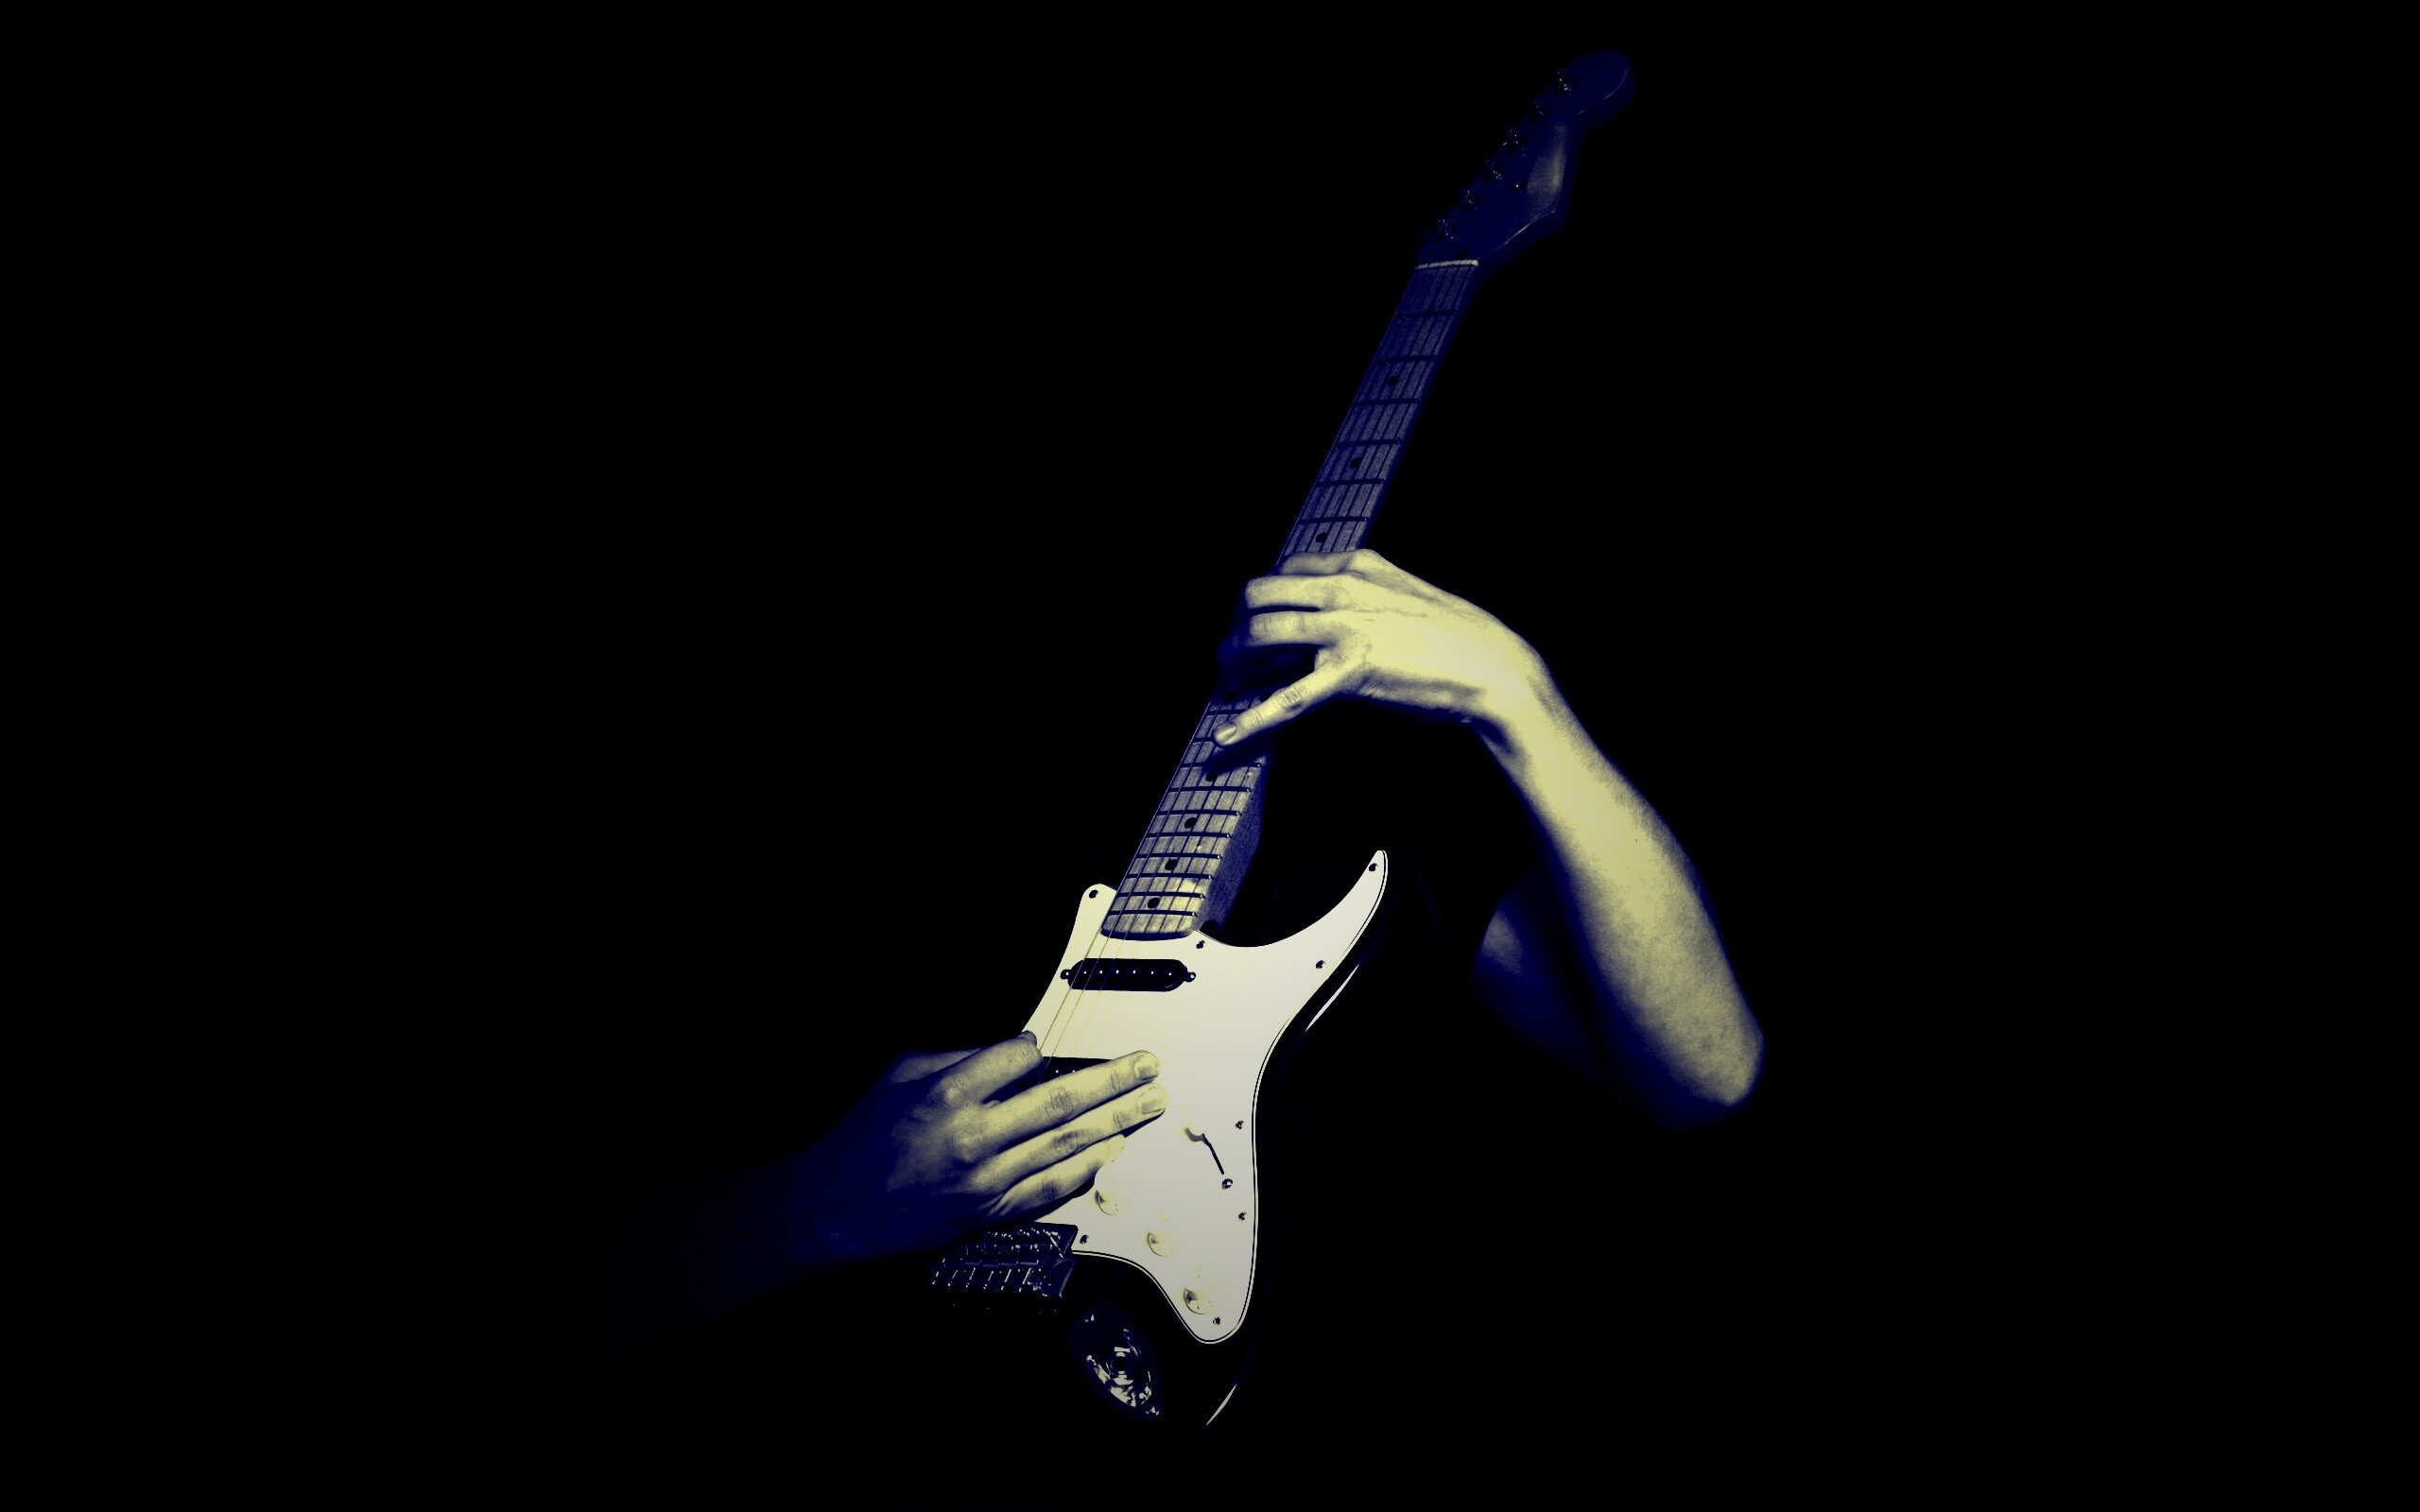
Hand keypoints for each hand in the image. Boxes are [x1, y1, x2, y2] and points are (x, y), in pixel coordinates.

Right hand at [791, 1034, 1165, 1267]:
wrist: (836, 1208)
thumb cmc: (864, 1139)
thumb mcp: (897, 1076)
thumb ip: (956, 1058)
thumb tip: (1012, 1053)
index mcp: (947, 1093)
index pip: (1019, 1057)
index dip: (1035, 1049)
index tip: (1039, 1048)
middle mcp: (972, 1135)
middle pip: (1059, 1101)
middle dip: (1112, 1081)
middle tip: (1148, 1065)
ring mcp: (985, 1178)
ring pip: (1065, 1145)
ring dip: (1115, 1121)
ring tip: (1148, 1103)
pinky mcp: (989, 1211)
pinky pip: (1049, 1187)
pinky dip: (1085, 1168)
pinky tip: (1112, 1150)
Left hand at [1209, 549, 1549, 747]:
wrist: (1495, 667)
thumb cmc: (1455, 639)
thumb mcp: (1402, 597)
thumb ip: (1361, 598)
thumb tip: (1323, 618)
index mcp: (1357, 565)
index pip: (1284, 570)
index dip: (1261, 600)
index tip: (1255, 622)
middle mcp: (1344, 588)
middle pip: (1258, 595)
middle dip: (1236, 624)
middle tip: (1232, 654)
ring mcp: (1346, 627)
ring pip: (1259, 634)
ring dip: (1232, 660)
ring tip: (1226, 683)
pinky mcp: (1352, 671)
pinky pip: (1288, 697)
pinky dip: (1251, 719)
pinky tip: (1226, 736)